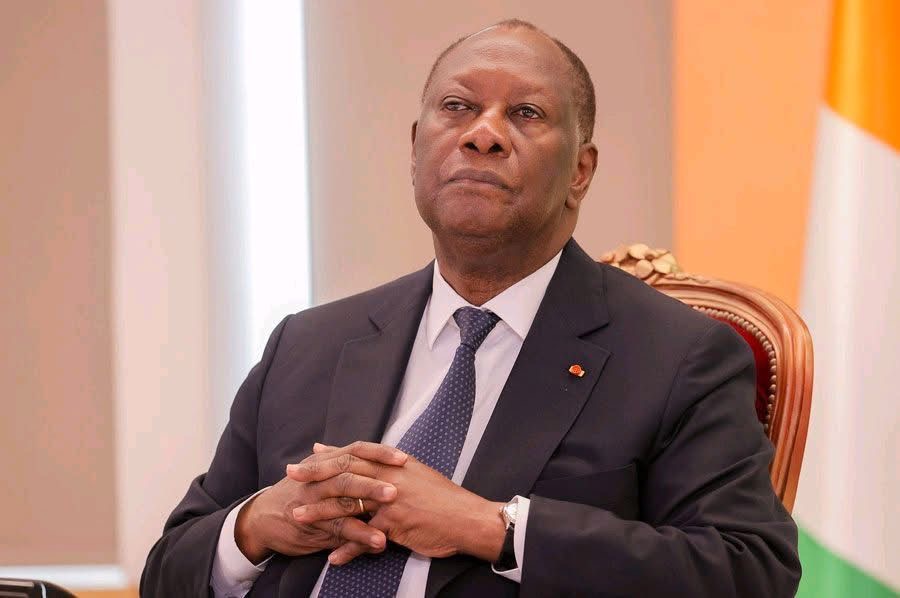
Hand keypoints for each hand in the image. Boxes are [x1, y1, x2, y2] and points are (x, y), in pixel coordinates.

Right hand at [235, 441, 407, 562]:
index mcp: (326, 462)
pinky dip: (359, 536)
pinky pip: (337, 530)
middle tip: (397, 489)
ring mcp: (313, 502)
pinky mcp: (312, 526)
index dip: (379, 453)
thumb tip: (376, 454)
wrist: (261, 518)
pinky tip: (378, 542)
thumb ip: (343, 463)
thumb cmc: (298, 493)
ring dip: (369, 514)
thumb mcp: (319, 472)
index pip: (356, 450)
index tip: (403, 458)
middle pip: (349, 474)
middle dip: (374, 482)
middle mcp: (319, 478)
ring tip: (391, 522)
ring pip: (343, 504)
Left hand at [289, 443, 505, 565]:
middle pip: (345, 472)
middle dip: (316, 474)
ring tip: (298, 518)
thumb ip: (391, 468)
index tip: (306, 458)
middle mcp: (390, 477)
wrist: (467, 518)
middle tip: (291, 476)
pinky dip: (348, 548)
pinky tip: (332, 557)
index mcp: (394, 464)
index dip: (329, 457)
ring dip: (321, 512)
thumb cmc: (443, 499)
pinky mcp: (395, 524)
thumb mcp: (417, 475)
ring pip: (348, 504)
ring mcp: (391, 500)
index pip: (355, 455)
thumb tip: (370, 458)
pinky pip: (364, 537)